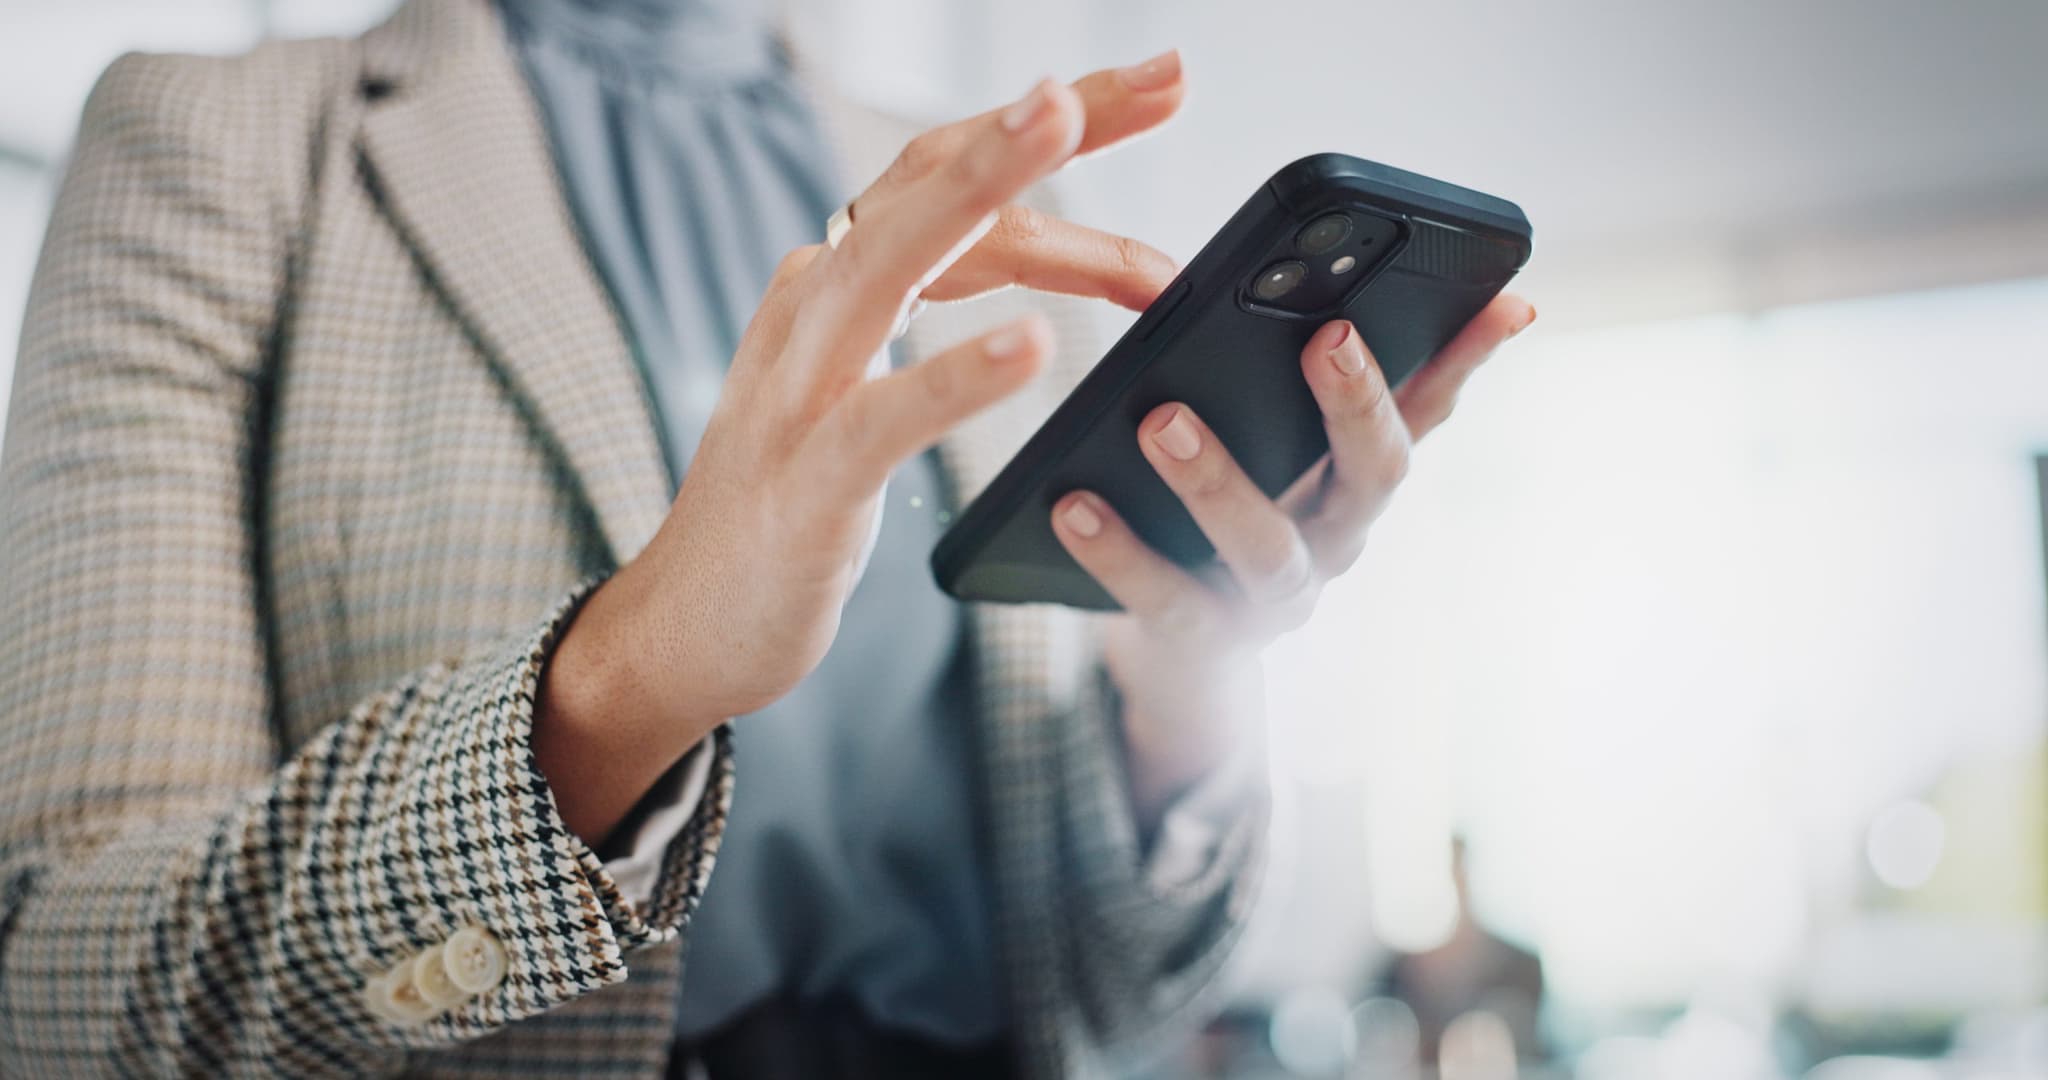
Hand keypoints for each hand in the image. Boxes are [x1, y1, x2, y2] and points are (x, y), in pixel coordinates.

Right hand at [536, 52, 1192, 844]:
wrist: (688, 623)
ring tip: (1063, 125)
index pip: (945, 175)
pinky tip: (1034, 346)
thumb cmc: (793, 503)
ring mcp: (801, 388)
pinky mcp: (809, 478)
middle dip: (1045, 122)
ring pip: (894, 259)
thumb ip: (920, 314)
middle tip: (1159, 75)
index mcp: (834, 284)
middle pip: (930, 185)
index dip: (1049, 125)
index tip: (1153, 86)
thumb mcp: (857, 383)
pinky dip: (958, 374)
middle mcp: (811, 308)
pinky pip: (888, 413)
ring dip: (984, 187)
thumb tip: (1025, 270)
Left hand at [1051, 296, 1536, 817]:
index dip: (1474, 359)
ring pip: (1267, 546)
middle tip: (1326, 338)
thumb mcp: (1283, 451)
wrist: (1185, 658)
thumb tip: (1324, 297)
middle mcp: (1337, 539)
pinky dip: (1118, 552)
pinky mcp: (1206, 640)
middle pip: (1375, 476)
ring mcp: (1278, 599)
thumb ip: (1305, 385)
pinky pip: (1166, 598)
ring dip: (1218, 480)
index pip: (1431, 408)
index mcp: (1356, 480)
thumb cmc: (1230, 520)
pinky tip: (1073, 502)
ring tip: (1162, 421)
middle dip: (1356, 405)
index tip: (1504, 301)